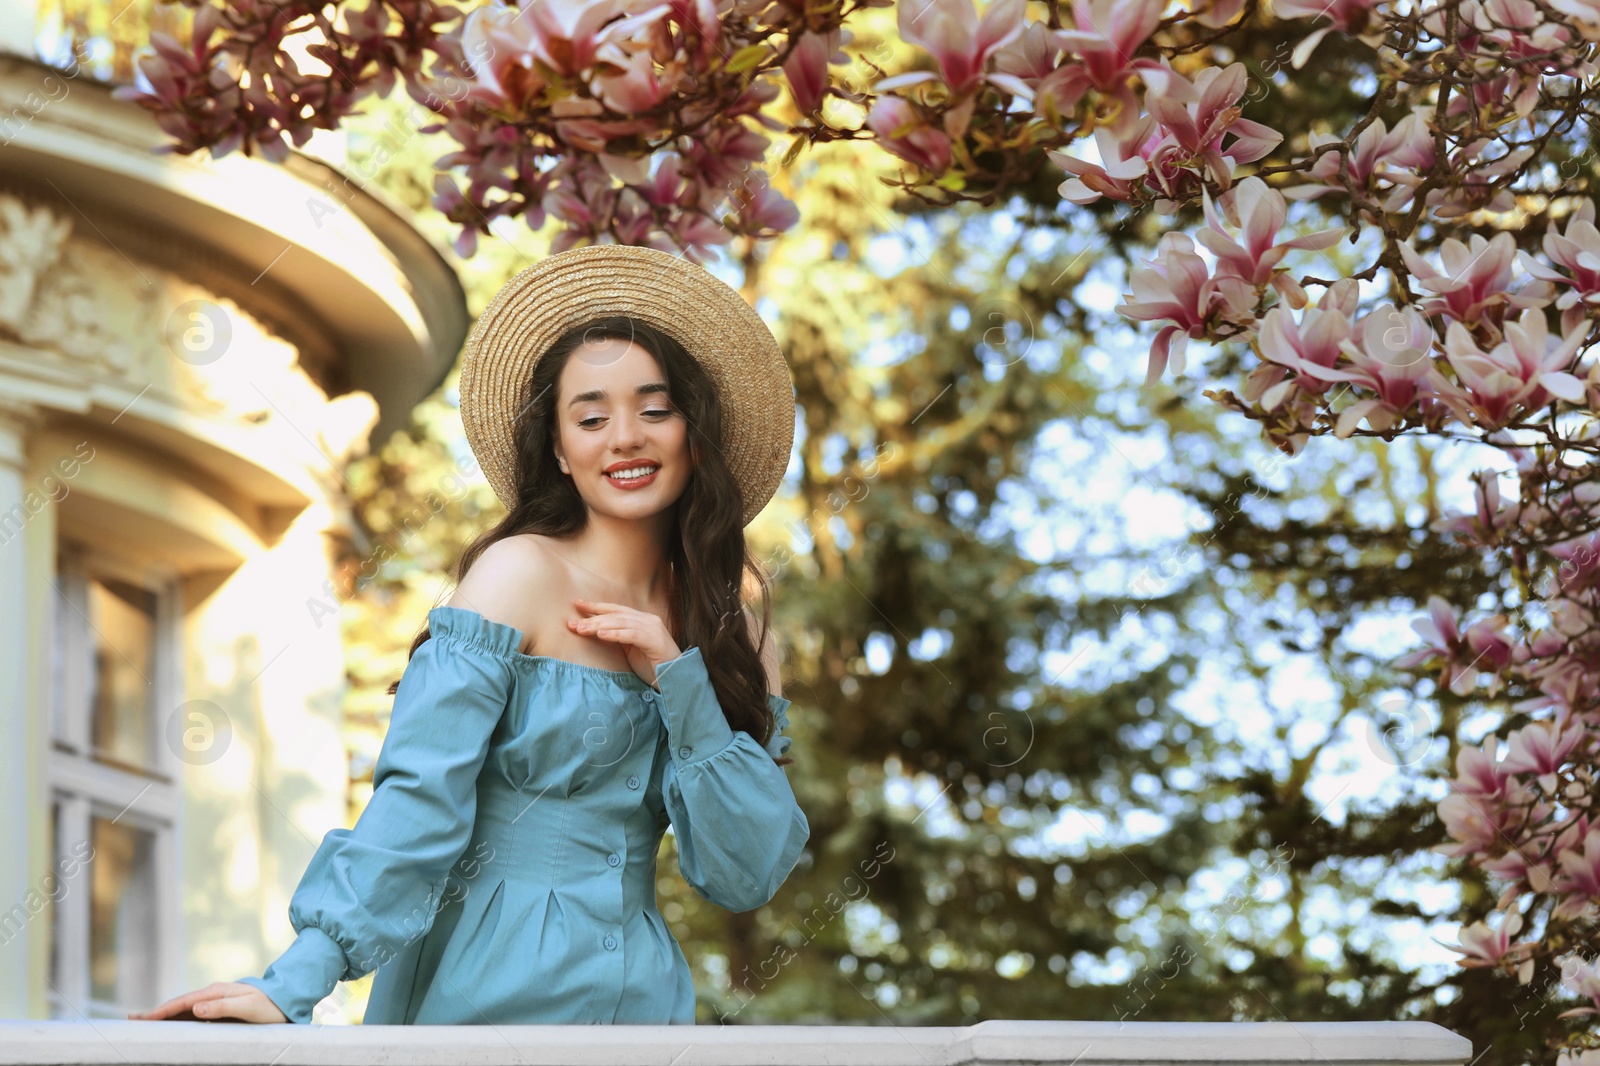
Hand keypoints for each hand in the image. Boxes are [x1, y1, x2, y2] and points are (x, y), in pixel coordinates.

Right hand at [127, 981, 286, 1022]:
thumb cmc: (269, 1006)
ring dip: (164, 1014)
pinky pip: (193, 1012)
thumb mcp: (248, 1007)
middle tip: (132, 1020)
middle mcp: (213, 993)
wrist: (287, 999)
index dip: (161, 1011)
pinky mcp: (220, 1006)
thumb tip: (196, 1008)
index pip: (182, 1002)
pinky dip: (178, 1017)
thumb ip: (222, 1007)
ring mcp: (216, 999)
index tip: (142, 1019)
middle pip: (178, 1004)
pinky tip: (170, 1023)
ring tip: (145, 1021)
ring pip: (184, 1008)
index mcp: (216, 992)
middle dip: (155, 1012)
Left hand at [567, 598, 681, 688]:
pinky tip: (602, 635)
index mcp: (641, 620)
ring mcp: (652, 628)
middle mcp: (647, 620)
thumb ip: (618, 639)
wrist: (675, 679)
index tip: (577, 604)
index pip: (615, 610)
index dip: (596, 607)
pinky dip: (616, 634)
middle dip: (592, 618)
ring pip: (621, 622)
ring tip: (582, 629)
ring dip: (599, 625)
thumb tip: (596, 633)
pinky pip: (632, 634)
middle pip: (615, 615)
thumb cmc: (653, 667)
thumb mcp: (630, 650)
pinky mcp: (655, 640)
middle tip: (572, 623)